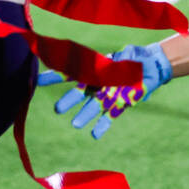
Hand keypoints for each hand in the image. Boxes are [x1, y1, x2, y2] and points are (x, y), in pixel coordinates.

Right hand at [46, 42, 171, 138]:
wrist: (150, 68)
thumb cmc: (136, 58)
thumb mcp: (130, 53)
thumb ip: (124, 56)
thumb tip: (123, 55)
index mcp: (95, 69)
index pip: (73, 72)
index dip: (55, 76)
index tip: (38, 81)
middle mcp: (98, 84)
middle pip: (80, 93)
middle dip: (69, 100)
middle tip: (58, 109)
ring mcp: (108, 96)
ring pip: (93, 106)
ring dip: (85, 115)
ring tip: (76, 124)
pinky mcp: (119, 105)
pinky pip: (109, 116)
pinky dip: (102, 125)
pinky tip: (95, 134)